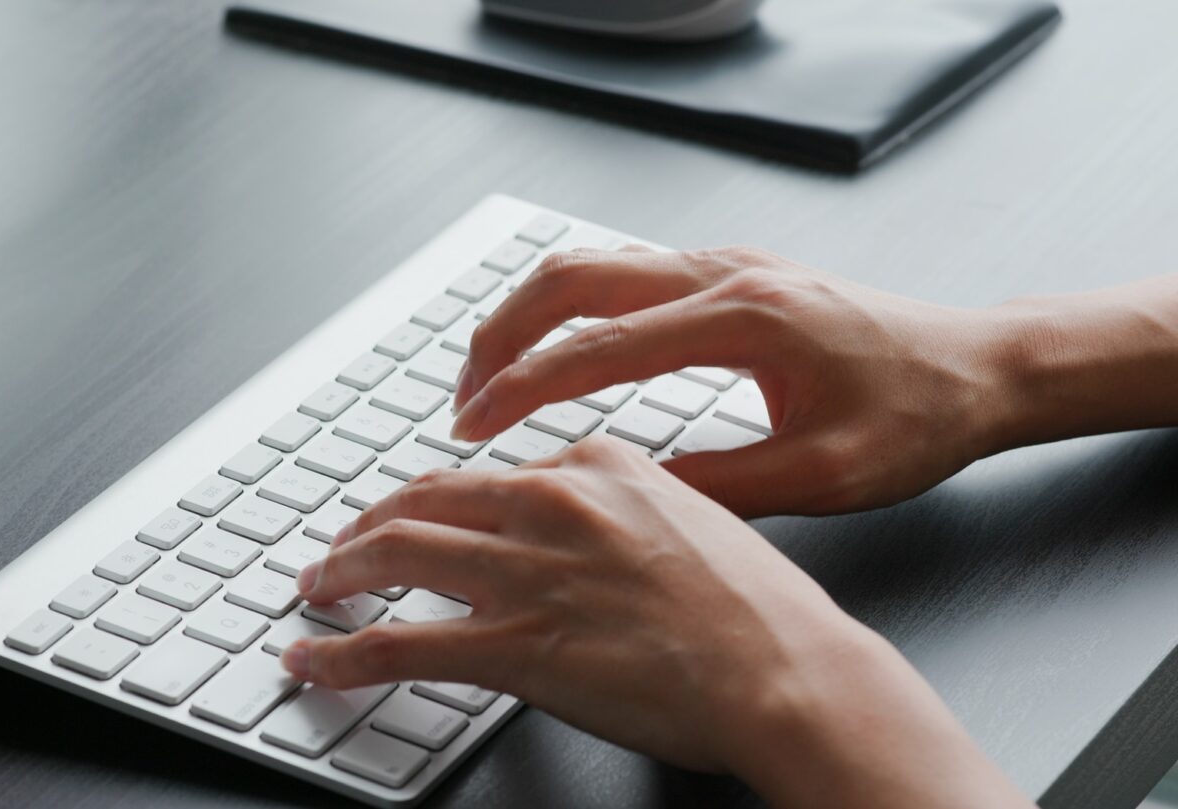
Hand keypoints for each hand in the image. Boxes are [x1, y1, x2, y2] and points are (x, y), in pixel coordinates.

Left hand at [282, 437, 1032, 808]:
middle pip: (426, 498)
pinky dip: (341, 653)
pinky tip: (314, 662)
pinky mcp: (514, 642)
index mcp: (598, 465)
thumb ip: (628, 511)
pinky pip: (398, 643)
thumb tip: (587, 534)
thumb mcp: (698, 522)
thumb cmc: (762, 612)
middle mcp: (552, 502)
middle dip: (369, 523)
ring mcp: (529, 570)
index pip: (488, 472)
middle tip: (344, 546)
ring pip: (396, 553)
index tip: (420, 515)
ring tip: (316, 587)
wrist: (791, 671)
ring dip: (340, 570)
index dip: (437, 498)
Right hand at [449, 246, 1019, 516]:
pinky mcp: (728, 273)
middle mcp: (727, 275)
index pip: (598, 344)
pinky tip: (553, 356)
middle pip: (572, 277)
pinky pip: (622, 274)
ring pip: (590, 265)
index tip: (473, 428)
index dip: (523, 388)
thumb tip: (622, 499)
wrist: (977, 368)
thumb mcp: (822, 477)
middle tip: (462, 402)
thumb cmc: (916, 417)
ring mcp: (726, 264)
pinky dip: (567, 311)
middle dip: (500, 337)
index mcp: (746, 320)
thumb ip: (718, 486)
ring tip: (489, 380)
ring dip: (527, 318)